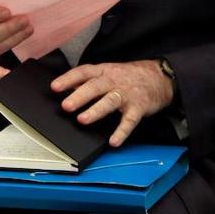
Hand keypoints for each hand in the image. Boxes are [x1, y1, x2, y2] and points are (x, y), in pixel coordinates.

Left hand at [51, 61, 174, 146]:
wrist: (160, 76)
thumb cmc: (129, 76)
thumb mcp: (108, 72)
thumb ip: (90, 81)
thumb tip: (68, 90)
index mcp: (104, 71)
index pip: (84, 72)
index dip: (69, 79)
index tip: (55, 87)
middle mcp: (114, 81)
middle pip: (95, 87)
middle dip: (80, 96)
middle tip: (66, 106)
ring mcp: (127, 94)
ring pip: (110, 101)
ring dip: (95, 111)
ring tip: (82, 120)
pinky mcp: (139, 107)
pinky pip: (129, 121)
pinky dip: (122, 131)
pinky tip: (113, 141)